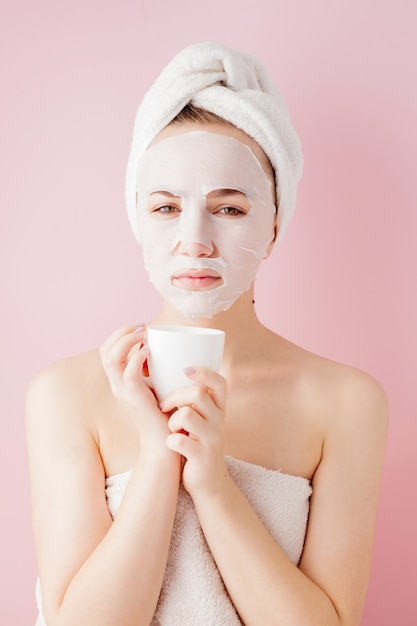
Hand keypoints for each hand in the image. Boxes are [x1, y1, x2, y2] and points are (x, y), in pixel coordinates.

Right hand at [99, 325, 170, 447]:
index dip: (120, 334)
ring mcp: (123, 392)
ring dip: (127, 341)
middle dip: (122, 332)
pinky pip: (128, 374)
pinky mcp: (134, 399)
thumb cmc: (166, 413)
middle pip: (105, 350)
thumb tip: (163, 347)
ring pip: (111, 358)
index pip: (107, 350)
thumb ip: (155, 369)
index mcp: (120, 381)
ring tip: (145, 335)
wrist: (165, 442)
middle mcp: (117, 385)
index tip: (141, 327)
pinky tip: (149, 352)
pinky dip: (136, 358)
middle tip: (143, 327)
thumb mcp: (157, 386)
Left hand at [160, 367, 227, 497]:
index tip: (185, 369)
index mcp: (219, 408)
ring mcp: (211, 439)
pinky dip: (170, 441)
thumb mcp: (203, 417)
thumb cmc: (198, 441)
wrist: (208, 480)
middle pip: (197, 394)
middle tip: (164, 406)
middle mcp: (219, 420)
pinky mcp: (201, 456)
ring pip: (186, 415)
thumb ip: (193, 397)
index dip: (204, 372)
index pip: (219, 382)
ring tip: (171, 428)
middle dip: (174, 397)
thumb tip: (168, 370)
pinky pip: (178, 441)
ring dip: (171, 421)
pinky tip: (172, 445)